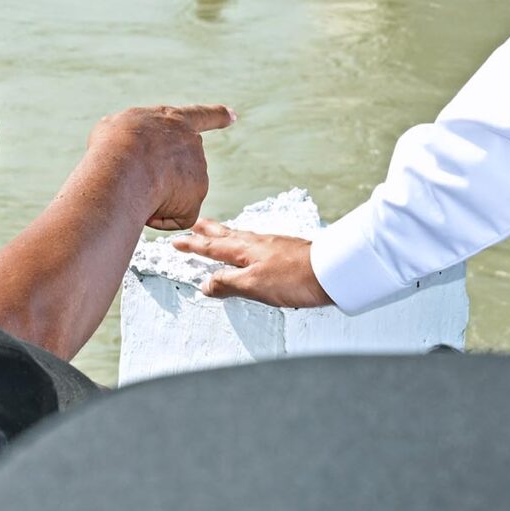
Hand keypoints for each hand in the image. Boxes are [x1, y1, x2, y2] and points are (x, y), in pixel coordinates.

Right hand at [85, 104, 233, 231]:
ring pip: (171, 194)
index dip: (217, 116)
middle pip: (179, 166)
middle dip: (162, 176)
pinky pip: (173, 217)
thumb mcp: (117, 126)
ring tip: (134, 190)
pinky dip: (157, 218)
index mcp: (175, 121)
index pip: (201, 115)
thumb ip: (132, 135)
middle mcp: (193, 145)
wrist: (123, 168)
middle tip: (135, 178)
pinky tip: (144, 208)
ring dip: (152, 196)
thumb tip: (133, 154)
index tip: (233, 116)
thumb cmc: (114, 145)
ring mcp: (198, 174)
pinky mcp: (195, 202)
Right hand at [174, 221, 332, 305]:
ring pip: (241, 236)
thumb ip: (228, 283)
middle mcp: (257, 243)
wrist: (333, 271)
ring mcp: (272, 245)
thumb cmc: (295, 278)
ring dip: (225, 234)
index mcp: (245, 250)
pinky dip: (244, 242)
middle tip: (193, 224)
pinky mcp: (286, 250)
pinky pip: (256, 242)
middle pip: (225, 234)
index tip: (176, 241)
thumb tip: (206, 284)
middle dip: (207, 231)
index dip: (193, 245)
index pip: (212, 247)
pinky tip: (251, 247)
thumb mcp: (254, 285)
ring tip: (217, 233)